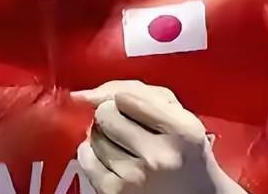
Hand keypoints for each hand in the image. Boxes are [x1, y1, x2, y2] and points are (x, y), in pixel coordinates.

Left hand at [70, 80, 244, 193]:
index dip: (125, 99)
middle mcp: (159, 155)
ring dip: (105, 137)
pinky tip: (114, 161)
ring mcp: (136, 177)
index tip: (134, 109)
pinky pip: (86, 159)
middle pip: (106, 114)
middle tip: (129, 128)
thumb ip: (138, 92)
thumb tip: (84, 95)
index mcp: (182, 130)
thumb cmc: (183, 149)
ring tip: (126, 147)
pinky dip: (94, 156)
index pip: (126, 96)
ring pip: (95, 136)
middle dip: (113, 116)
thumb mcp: (177, 114)